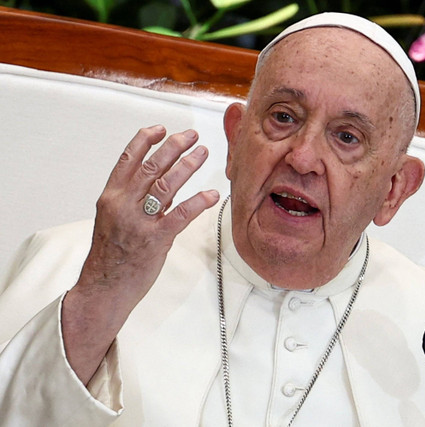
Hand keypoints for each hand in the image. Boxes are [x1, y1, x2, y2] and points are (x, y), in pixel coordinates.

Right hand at [62, 125, 218, 383]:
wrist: (103, 289)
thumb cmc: (110, 256)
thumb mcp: (112, 220)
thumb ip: (130, 199)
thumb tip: (155, 180)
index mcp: (110, 196)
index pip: (128, 159)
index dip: (146, 140)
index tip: (162, 128)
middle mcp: (123, 204)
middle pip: (152, 166)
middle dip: (174, 146)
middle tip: (192, 135)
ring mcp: (139, 222)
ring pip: (167, 184)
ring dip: (188, 165)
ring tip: (204, 153)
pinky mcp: (156, 240)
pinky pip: (181, 215)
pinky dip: (199, 202)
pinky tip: (213, 194)